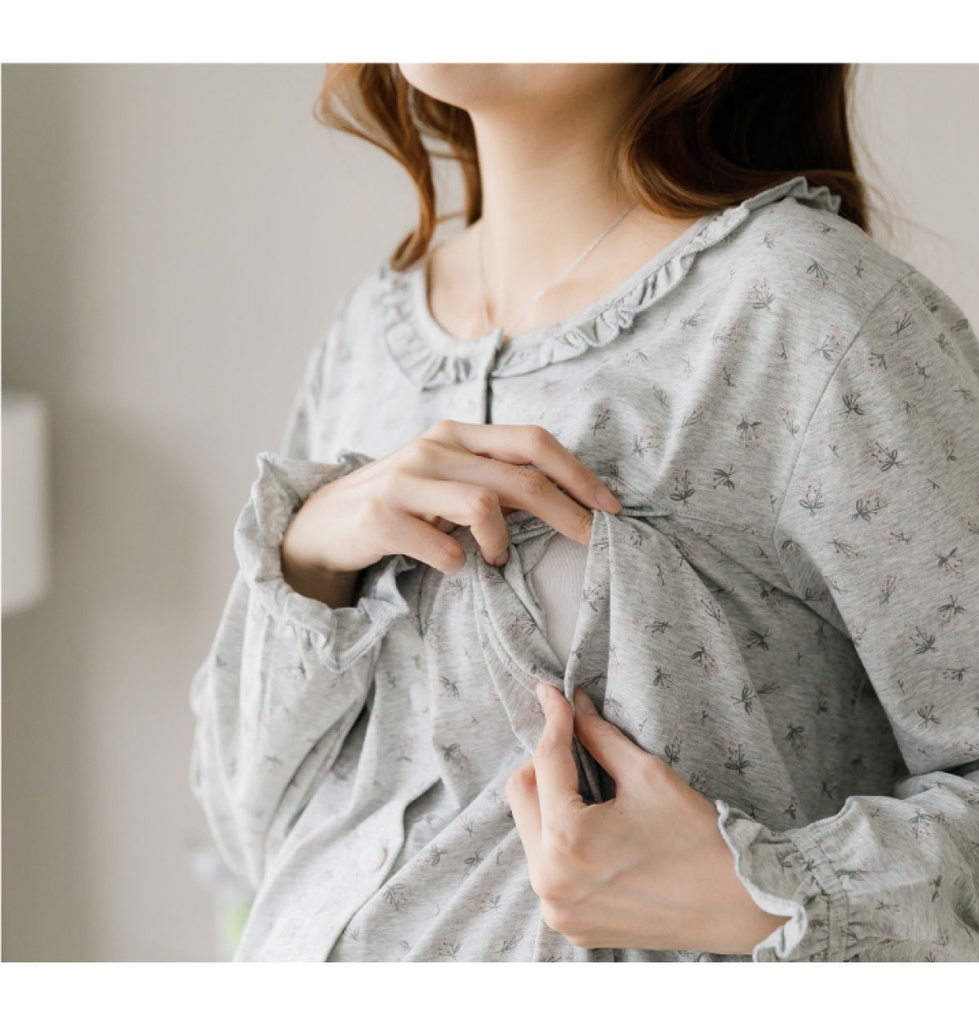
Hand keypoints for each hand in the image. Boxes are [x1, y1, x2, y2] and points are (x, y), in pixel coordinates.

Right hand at [281, 420, 621, 586]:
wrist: (324, 523)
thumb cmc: (403, 503)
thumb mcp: (449, 480)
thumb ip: (497, 481)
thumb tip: (567, 502)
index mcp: (458, 434)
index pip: (532, 441)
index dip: (577, 473)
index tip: (611, 508)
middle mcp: (434, 447)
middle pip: (519, 477)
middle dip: (567, 513)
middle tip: (594, 544)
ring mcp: (405, 479)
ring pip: (483, 505)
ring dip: (502, 541)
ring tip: (495, 560)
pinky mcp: (381, 517)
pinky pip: (441, 546)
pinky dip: (457, 562)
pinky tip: (453, 566)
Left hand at [505, 684, 788, 953]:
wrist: (737, 905)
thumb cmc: (698, 838)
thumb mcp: (646, 774)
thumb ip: (599, 736)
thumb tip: (575, 704)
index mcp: (567, 839)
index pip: (545, 760)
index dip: (552, 718)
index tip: (551, 691)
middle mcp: (550, 880)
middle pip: (522, 795)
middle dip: (543, 761)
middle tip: (573, 742)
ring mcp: (558, 908)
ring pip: (530, 831)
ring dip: (550, 800)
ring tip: (587, 787)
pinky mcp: (571, 924)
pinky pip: (548, 867)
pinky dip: (561, 841)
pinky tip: (595, 829)